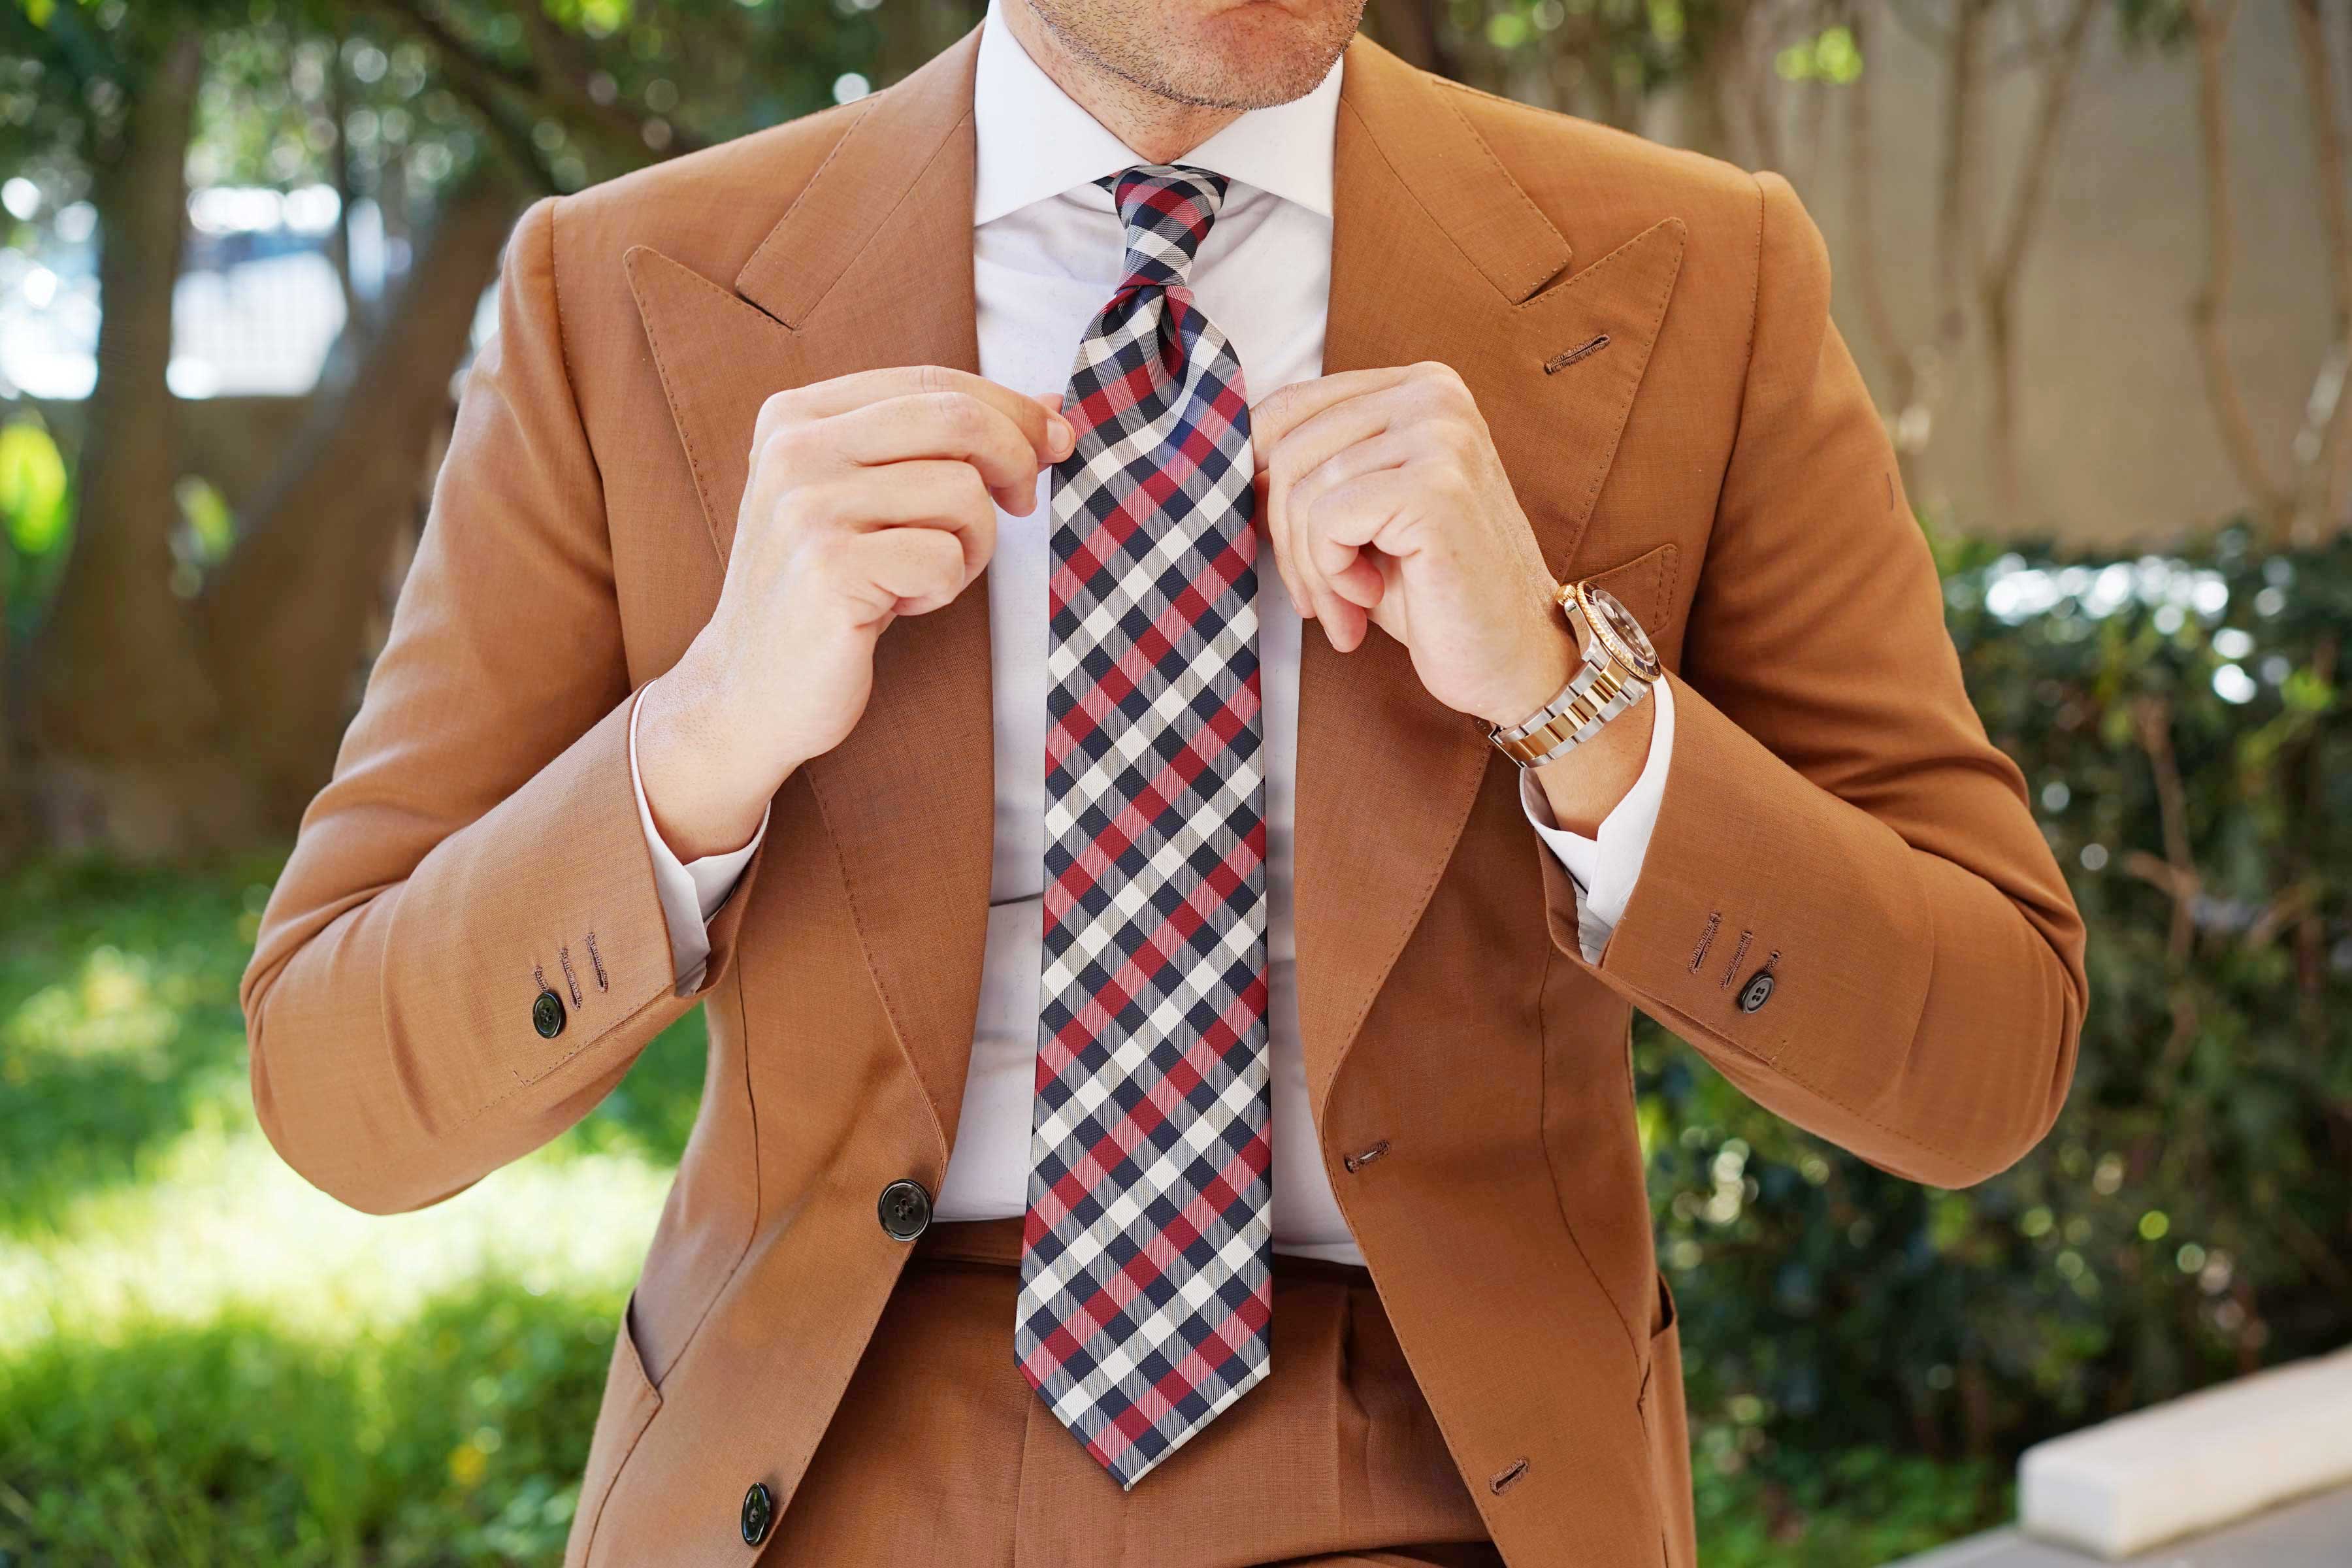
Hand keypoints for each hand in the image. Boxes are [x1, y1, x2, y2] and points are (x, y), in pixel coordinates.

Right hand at [637, 365, 1073, 858]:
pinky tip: (897, 605)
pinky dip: (942, 588)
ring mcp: (806, 506)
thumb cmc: (828, 591)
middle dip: (1016, 460)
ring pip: (961, 492)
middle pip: (956, 419)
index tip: (1054, 441)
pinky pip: (944, 557)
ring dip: (970, 544)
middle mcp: (794, 448)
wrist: (747, 690)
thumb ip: (941, 443)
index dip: (1011, 408)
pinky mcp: (828, 567)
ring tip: (922, 574)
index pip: (932, 381)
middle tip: (1022, 504)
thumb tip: (1053, 407)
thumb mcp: (871, 497)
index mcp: (796, 415)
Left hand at [1249, 361, 1577, 726]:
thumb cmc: (1434, 592)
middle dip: (1287, 539)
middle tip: (1321, 599)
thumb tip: (1236, 465)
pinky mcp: (1437, 488)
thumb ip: (1309, 475)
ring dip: (1310, 570)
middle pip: (1289, 449)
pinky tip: (1370, 599)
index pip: (1290, 409)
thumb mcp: (1360, 519)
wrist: (1514, 658)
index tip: (1295, 549)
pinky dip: (1333, 576)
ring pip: (1303, 490)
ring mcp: (1441, 435)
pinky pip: (1327, 521)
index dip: (1265, 485)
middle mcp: (1434, 395)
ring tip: (1348, 610)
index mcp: (1418, 387)